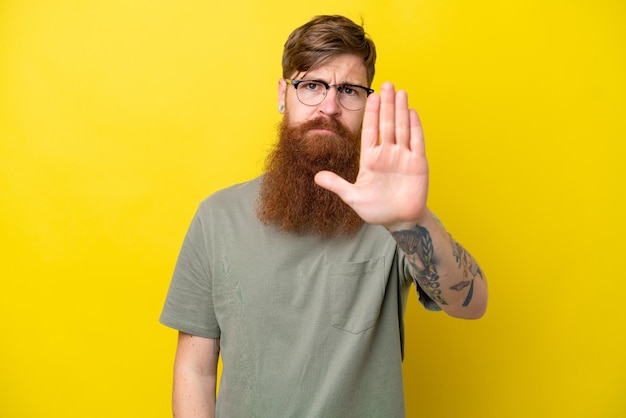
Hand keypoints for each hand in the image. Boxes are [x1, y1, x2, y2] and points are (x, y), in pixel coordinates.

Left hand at [314, 82, 428, 229]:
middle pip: (387, 124)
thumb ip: (337, 185)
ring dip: (401, 110)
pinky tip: (412, 112)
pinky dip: (415, 127)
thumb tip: (316, 177)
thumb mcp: (353, 197)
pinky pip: (417, 142)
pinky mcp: (418, 164)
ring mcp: (403, 157)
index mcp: (371, 159)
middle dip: (387, 104)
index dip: (372, 113)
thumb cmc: (376, 210)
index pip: (370, 131)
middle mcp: (387, 154)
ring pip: (402, 128)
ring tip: (400, 91)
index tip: (371, 97)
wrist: (399, 221)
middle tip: (387, 84)